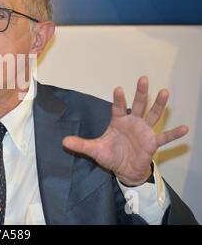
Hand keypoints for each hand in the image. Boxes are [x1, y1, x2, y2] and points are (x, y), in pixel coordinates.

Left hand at [63, 76, 188, 185]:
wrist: (124, 169)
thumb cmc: (111, 156)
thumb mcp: (95, 150)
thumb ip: (81, 145)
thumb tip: (63, 142)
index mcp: (118, 121)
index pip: (118, 107)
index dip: (118, 98)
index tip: (118, 88)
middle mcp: (133, 122)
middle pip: (138, 105)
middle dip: (141, 92)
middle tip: (144, 78)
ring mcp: (144, 131)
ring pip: (153, 115)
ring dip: (159, 105)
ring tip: (165, 92)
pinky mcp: (152, 142)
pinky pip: (164, 137)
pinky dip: (174, 134)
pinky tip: (185, 128)